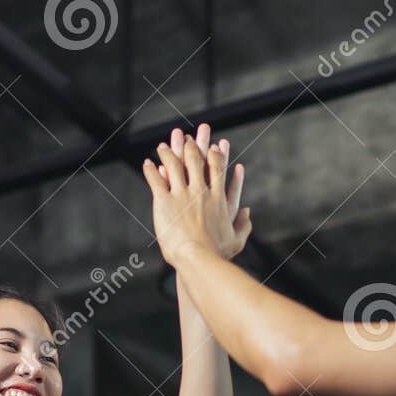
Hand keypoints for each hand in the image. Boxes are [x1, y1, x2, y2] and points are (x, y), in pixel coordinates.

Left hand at [144, 122, 251, 266]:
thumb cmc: (217, 253)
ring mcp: (181, 195)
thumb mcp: (235, 240)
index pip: (217, 168)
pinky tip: (147, 164)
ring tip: (162, 147)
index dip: (214, 154)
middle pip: (195, 161)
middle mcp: (200, 192)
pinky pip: (156, 180)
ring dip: (168, 153)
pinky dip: (151, 170)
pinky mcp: (164, 202)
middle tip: (185, 137)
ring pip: (173, 166)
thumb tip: (248, 213)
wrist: (198, 258)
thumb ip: (244, 225)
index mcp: (217, 198)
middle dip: (190, 146)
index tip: (212, 146)